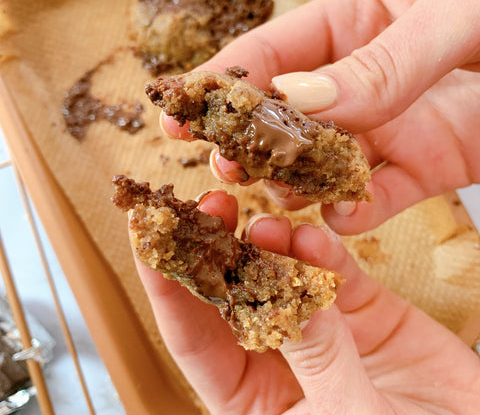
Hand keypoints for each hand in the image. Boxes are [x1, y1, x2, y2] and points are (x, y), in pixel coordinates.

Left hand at [136, 190, 479, 413]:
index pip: (191, 336)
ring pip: (279, 275)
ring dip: (269, 244)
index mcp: (251, 399)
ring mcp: (319, 329)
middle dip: (214, 249)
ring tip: (265, 220)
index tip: (147, 238)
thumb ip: (319, 358)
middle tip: (207, 206)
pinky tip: (311, 235)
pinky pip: (334, 272)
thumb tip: (290, 300)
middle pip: (230, 295)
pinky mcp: (361, 310)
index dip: (166, 286)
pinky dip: (321, 251)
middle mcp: (277, 358)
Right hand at [160, 0, 479, 234]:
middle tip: (221, 168)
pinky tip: (343, 218)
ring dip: (291, 184)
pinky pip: (369, 196)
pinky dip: (352, 211)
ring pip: (316, 163)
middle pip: (280, 117)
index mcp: (353, 24)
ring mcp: (382, 129)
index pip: (269, 54)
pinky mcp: (415, 170)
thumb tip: (302, 98)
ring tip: (274, 198)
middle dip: (245, 143)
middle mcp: (357, 80)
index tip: (180, 112)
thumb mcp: (458, 14)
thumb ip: (382, 60)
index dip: (220, 84)